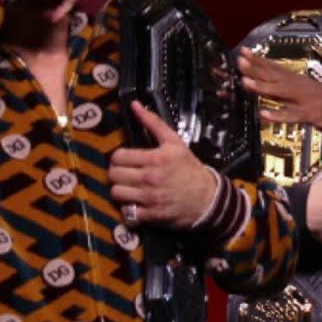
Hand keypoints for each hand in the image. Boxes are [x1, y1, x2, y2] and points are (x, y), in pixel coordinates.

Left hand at [108, 101, 216, 228]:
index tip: (125, 160)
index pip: (118, 156)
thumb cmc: (189, 168)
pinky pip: (127, 213)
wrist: (208, 198)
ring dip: (120, 190)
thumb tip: (135, 105)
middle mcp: (150, 178)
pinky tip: (135, 202)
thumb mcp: (174, 142)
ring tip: (129, 187)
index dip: (119, 157)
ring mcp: (150, 198)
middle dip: (117, 173)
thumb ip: (153, 123)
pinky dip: (129, 209)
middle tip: (125, 173)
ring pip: (116, 193)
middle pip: (113, 175)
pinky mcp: (152, 216)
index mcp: (155, 159)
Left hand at [238, 47, 321, 144]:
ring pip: (282, 93)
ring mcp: (310, 101)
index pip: (278, 70)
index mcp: (304, 84)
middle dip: (256, 68)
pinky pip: (295, 116)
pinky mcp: (317, 117)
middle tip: (238, 59)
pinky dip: (279, 115)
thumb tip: (277, 90)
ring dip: (263, 87)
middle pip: (276, 77)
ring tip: (244, 80)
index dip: (259, 62)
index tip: (242, 52)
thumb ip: (296, 95)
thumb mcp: (314, 98)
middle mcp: (305, 88)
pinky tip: (263, 115)